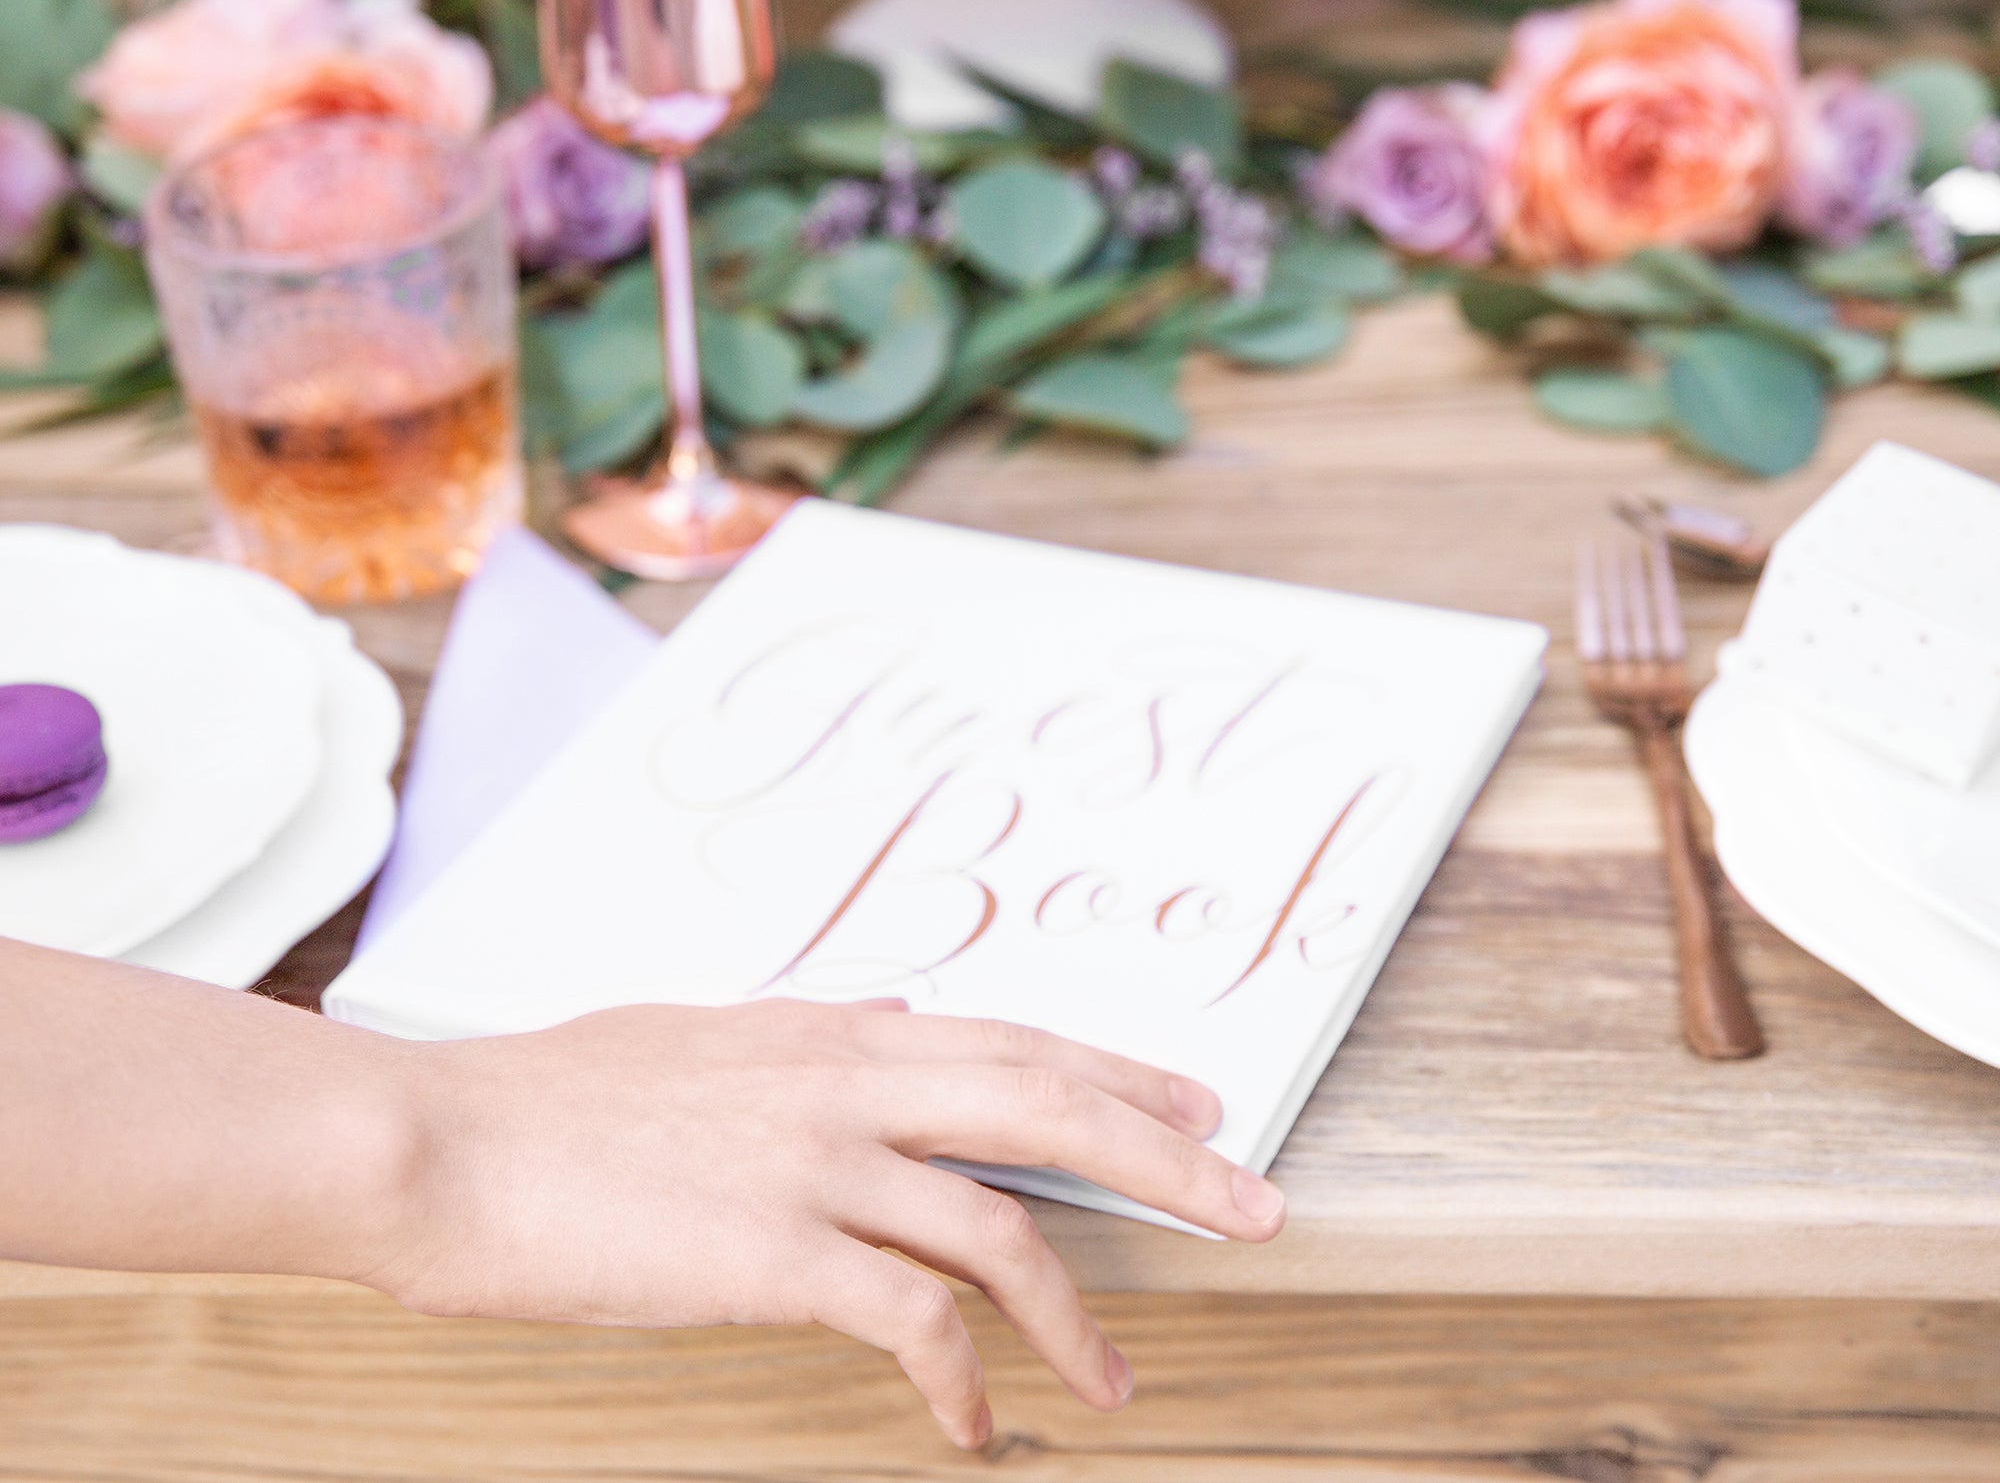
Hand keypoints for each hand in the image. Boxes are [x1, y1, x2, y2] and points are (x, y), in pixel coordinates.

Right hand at [378, 999, 1284, 1447]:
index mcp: (827, 1031)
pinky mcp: (775, 1254)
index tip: (1194, 1103)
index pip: (1011, 1040)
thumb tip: (887, 1020)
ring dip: (1075, 1314)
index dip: (1115, 1071)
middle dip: (1168, 1160)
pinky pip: (915, 1327)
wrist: (433, 1141)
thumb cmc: (543, 1096)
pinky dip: (963, 1384)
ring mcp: (815, 1165)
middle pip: (1049, 1108)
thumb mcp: (692, 1033)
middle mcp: (843, 1083)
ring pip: (1002, 1229)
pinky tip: (972, 1431)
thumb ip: (802, 1034)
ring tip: (1115, 1380)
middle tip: (1257, 1204)